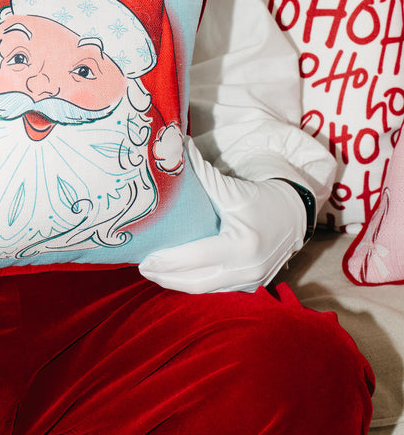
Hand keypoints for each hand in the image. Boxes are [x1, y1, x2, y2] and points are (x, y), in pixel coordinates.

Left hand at [139, 142, 306, 294]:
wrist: (292, 216)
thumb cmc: (259, 199)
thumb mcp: (230, 187)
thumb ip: (200, 173)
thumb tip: (170, 146)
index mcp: (243, 246)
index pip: (196, 258)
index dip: (168, 262)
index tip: (144, 258)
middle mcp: (249, 269)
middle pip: (196, 282)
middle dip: (166, 277)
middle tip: (142, 267)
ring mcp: (251, 282)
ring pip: (204, 288)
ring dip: (177, 281)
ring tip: (154, 270)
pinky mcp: (250, 287)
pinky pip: (215, 288)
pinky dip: (194, 281)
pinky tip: (176, 273)